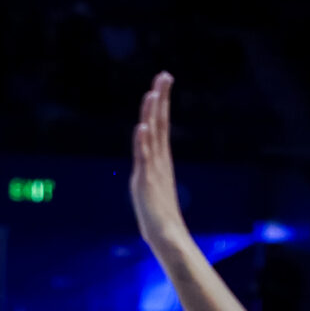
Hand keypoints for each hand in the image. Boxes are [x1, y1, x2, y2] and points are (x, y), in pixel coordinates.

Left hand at [130, 71, 191, 261]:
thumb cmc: (159, 213)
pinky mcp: (146, 181)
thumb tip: (149, 160)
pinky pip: (144, 158)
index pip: (161, 123)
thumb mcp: (153, 184)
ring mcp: (153, 169)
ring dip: (152, 113)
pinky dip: (143, 142)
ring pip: (153, 136)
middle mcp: (158, 159)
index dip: (161, 102)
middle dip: (161, 98)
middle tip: (164, 75)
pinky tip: (143, 126)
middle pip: (160, 122)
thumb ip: (151, 169)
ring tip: (152, 93)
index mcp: (161, 158)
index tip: (163, 81)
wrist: (166, 235)